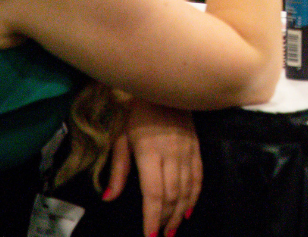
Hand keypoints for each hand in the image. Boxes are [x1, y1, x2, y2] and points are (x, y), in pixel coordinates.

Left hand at [105, 99, 202, 236]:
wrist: (163, 86)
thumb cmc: (135, 111)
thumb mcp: (120, 138)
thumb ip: (118, 170)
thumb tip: (109, 198)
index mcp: (150, 153)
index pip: (154, 193)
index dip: (152, 217)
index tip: (150, 235)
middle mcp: (172, 155)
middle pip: (172, 195)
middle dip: (166, 219)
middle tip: (162, 236)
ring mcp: (187, 151)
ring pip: (187, 189)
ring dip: (181, 212)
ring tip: (174, 229)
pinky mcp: (196, 147)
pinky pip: (199, 176)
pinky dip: (195, 195)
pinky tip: (189, 209)